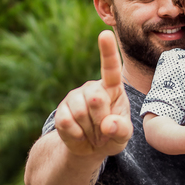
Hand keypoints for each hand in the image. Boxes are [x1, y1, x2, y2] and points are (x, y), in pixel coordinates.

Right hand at [53, 30, 132, 158]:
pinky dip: (76, 135)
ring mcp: (74, 98)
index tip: (105, 34)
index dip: (108, 51)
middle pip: (96, 99)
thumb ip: (122, 129)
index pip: (111, 68)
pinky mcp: (60, 111)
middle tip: (104, 130)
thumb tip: (108, 124)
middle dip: (101, 120)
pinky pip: (66, 122)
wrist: (90, 149)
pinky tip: (80, 135)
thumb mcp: (124, 135)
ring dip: (89, 130)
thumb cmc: (112, 135)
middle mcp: (92, 88)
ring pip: (80, 112)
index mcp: (112, 88)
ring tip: (93, 133)